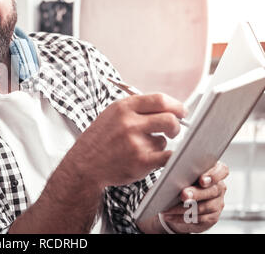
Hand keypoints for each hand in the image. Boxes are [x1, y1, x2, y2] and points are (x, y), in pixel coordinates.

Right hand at [71, 93, 186, 187]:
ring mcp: (135, 143)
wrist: (84, 164)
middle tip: (174, 130)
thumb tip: (168, 107)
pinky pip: (166, 157)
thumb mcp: (112, 114)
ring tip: (141, 149)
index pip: (160, 100)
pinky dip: (164, 158)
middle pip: (169, 119)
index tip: (180, 112)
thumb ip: (137, 109)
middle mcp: (129, 123)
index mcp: (123, 108)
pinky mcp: (140, 162)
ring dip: (158, 145)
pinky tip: (153, 158)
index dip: (176, 106)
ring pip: (164, 141)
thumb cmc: (100, 139)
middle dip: (176, 125)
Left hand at [161, 161, 228, 232]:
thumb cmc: (185, 180)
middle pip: (212, 190)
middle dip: (196, 193)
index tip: (202, 180)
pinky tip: (169, 215)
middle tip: (183, 195)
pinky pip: (197, 219)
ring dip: (184, 208)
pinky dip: (180, 217)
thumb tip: (170, 164)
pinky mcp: (212, 217)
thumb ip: (183, 168)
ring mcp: (217, 203)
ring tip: (168, 208)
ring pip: (203, 207)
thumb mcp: (185, 171)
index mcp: (215, 171)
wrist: (186, 200)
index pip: (222, 170)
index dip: (214, 175)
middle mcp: (219, 187)